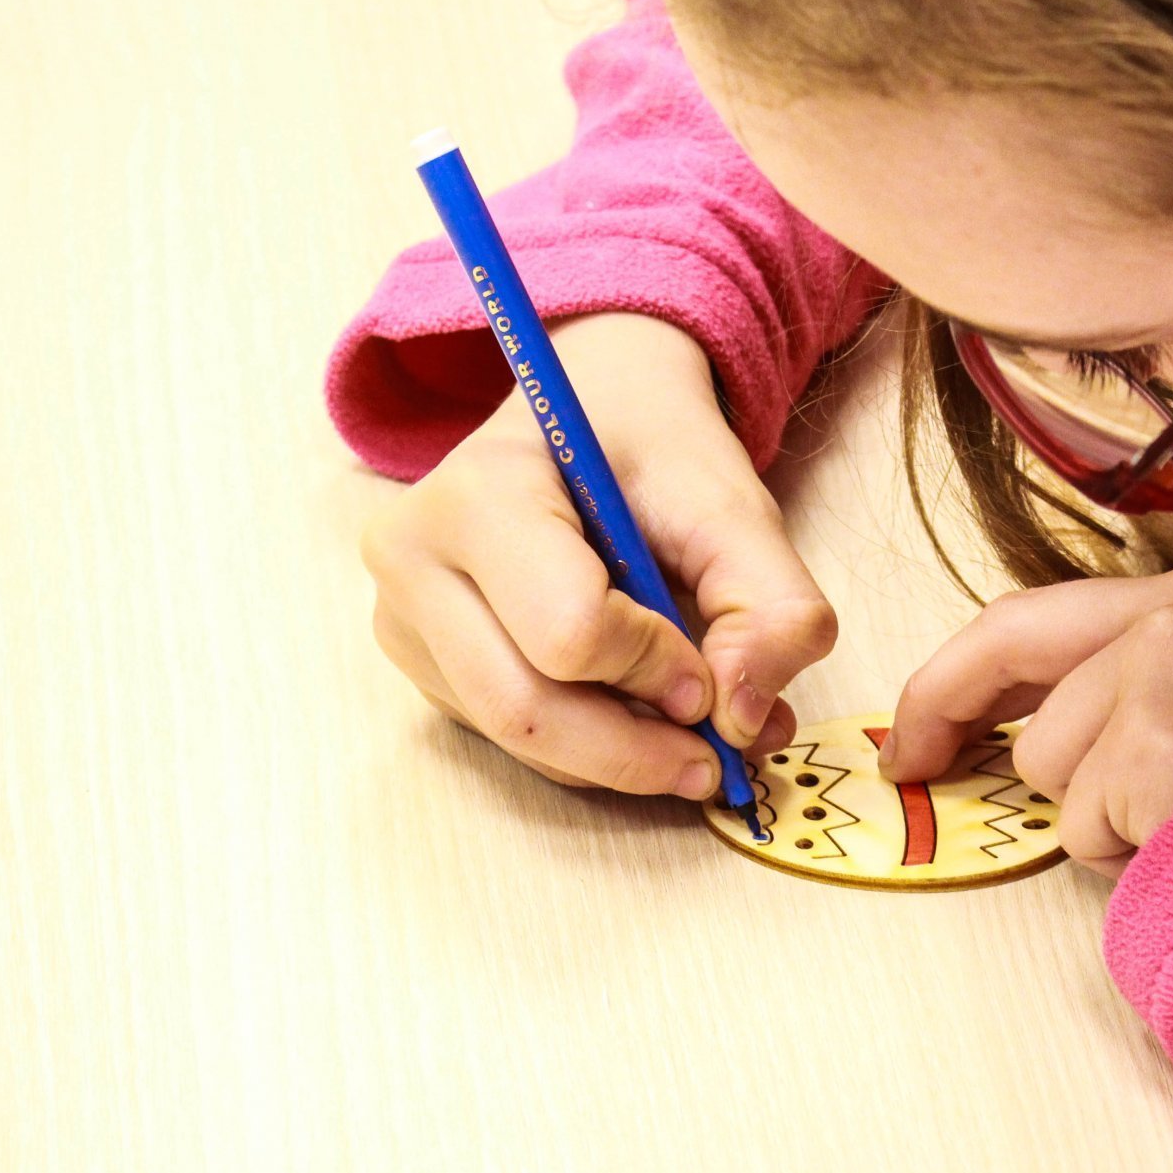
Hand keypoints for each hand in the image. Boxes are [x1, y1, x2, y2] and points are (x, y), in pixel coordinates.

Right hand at [361, 312, 836, 799]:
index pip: (568, 629)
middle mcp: (413, 557)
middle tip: (718, 759)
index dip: (656, 669)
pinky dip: (587, 752)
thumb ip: (769, 602)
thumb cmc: (650, 451)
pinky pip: (509, 740)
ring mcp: (403, 617)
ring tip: (693, 738)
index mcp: (480, 492)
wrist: (583, 413)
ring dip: (619, 759)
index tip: (710, 673)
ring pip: (517, 739)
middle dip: (636, 751)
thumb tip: (748, 722)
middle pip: (526, 707)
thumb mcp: (731, 501)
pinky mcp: (420, 664)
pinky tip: (636, 716)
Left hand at [878, 552, 1172, 877]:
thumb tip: (1036, 728)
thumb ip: (1157, 686)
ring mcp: (1170, 664)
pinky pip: (1083, 818)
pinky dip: (1128, 848)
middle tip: (909, 762)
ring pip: (1051, 759)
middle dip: (941, 707)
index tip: (926, 717)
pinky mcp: (1154, 738)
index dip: (970, 669)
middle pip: (1012, 646)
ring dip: (1102, 812)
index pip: (1049, 612)